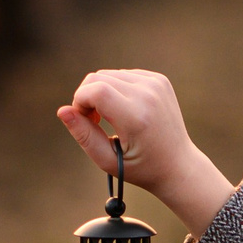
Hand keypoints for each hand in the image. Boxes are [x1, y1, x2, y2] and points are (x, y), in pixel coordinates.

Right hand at [58, 70, 234, 235]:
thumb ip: (83, 135)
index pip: (95, 90)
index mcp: (136, 117)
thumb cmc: (141, 168)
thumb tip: (63, 111)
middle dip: (87, 97)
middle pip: (98, 78)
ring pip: (109, 74)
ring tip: (109, 119)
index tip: (84, 120)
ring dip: (101, 93)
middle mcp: (148, 95)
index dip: (80, 102)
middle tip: (94, 122)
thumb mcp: (107, 160)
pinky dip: (116, 89)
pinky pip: (123, 75)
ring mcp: (156, 84)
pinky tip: (124, 110)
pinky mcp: (159, 79)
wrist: (179, 166)